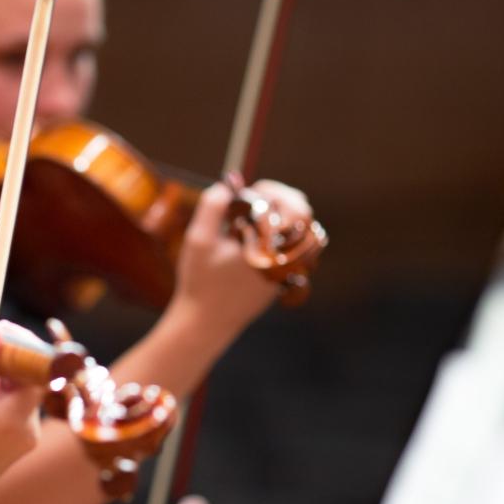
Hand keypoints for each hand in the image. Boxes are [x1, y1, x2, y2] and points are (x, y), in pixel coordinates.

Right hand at [168, 178, 313, 344]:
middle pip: (304, 215)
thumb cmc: (200, 281)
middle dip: (280, 200)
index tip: (250, 192)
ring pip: (303, 231)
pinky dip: (279, 236)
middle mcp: (287, 259)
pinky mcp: (287, 280)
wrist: (206, 322)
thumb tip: (231, 181)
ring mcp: (290, 272)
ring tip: (255, 219)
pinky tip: (255, 238)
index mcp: (271, 247)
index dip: (272, 191)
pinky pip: (294, 248)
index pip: (293, 206)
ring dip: (282, 217)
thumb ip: (212, 205)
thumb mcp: (199, 239)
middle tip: (256, 200)